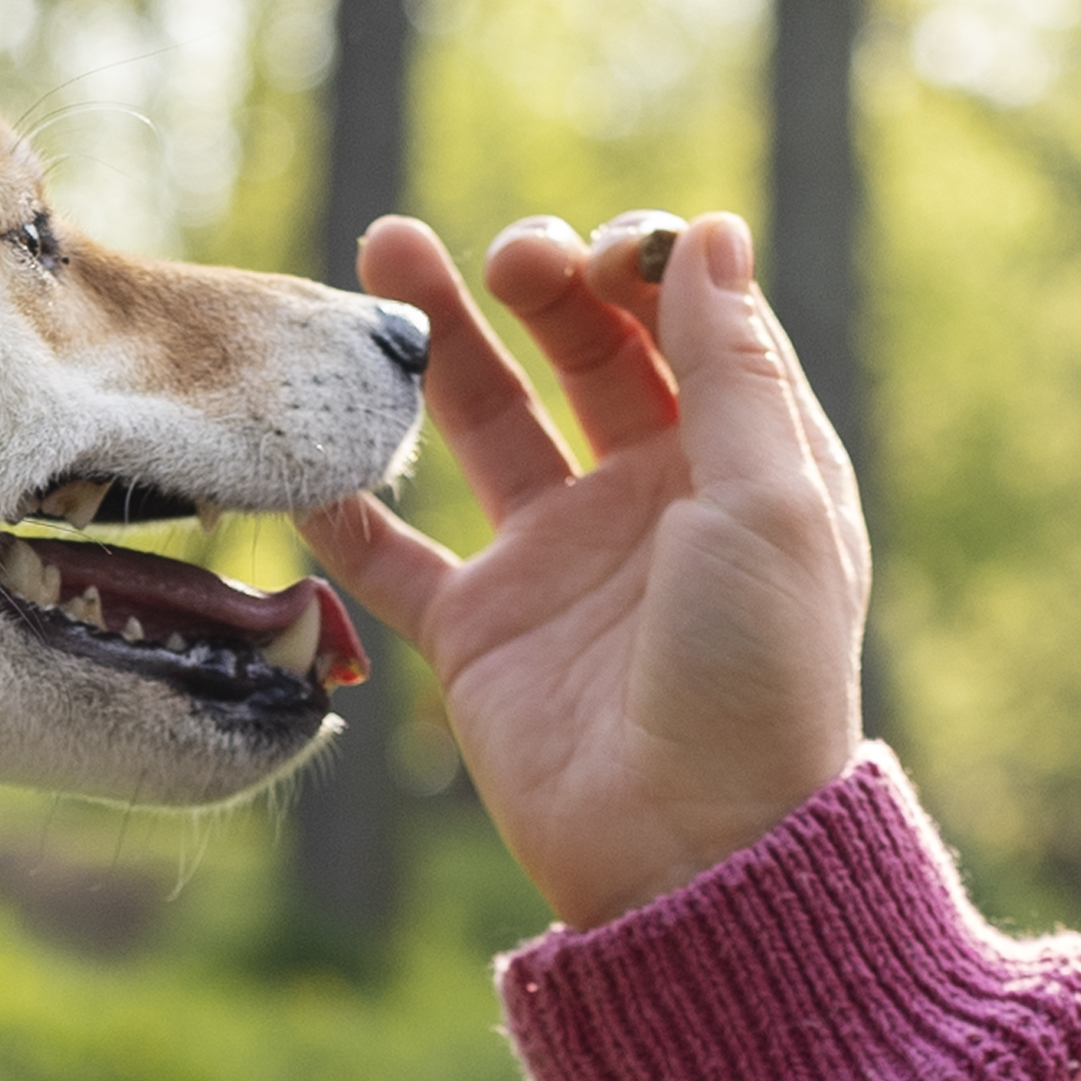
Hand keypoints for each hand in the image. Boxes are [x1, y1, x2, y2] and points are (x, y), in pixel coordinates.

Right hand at [306, 212, 871, 931]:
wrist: (691, 850)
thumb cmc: (759, 677)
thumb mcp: (772, 503)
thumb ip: (733, 365)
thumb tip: (708, 230)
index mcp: (743, 466)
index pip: (686, 328)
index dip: (641, 271)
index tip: (602, 254)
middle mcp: (649, 502)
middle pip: (584, 356)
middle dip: (540, 286)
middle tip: (504, 257)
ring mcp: (557, 563)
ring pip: (483, 421)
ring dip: (436, 340)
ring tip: (384, 249)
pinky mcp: (479, 632)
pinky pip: (393, 552)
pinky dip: (345, 501)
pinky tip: (308, 438)